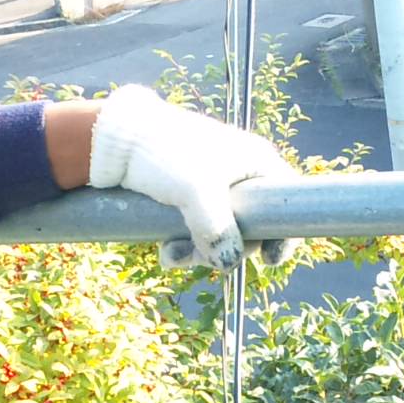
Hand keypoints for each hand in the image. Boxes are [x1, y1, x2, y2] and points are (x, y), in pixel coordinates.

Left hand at [88, 85, 292, 269]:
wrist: (117, 139)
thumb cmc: (166, 154)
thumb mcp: (197, 193)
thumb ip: (218, 230)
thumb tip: (229, 263)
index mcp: (256, 162)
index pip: (286, 202)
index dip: (283, 234)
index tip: (270, 260)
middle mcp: (239, 174)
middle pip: (250, 226)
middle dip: (225, 250)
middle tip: (201, 260)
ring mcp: (213, 186)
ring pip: (220, 233)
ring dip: (198, 252)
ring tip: (171, 255)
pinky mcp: (187, 196)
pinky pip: (196, 229)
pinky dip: (183, 243)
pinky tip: (165, 250)